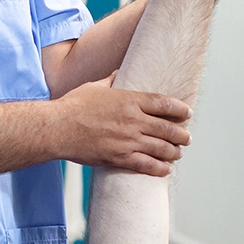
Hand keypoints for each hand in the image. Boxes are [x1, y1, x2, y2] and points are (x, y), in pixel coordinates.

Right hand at [55, 73, 191, 176]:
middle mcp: (133, 120)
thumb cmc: (72, 107)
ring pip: (161, 148)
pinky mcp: (118, 157)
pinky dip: (159, 168)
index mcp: (129, 100)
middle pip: (168, 128)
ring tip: (177, 154)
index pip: (164, 103)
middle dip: (181, 134)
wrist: (57, 128)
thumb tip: (119, 74)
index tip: (186, 113)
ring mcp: (127, 140)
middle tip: (186, 138)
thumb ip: (110, 81)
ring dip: (173, 152)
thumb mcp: (94, 87)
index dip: (180, 109)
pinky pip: (146, 164)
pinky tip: (165, 169)